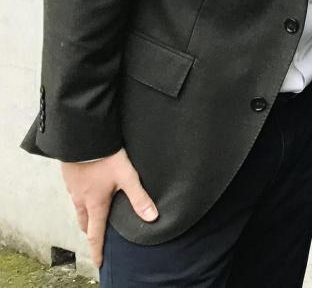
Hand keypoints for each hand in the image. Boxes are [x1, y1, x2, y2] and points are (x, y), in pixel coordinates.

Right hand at [61, 149, 158, 267]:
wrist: (82, 138)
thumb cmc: (104, 158)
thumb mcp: (127, 177)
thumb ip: (139, 198)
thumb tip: (152, 217)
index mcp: (95, 204)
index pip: (95, 234)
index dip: (97, 250)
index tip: (99, 262)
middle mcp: (81, 200)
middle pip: (86, 223)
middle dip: (92, 232)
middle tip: (99, 238)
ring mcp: (73, 189)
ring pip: (79, 209)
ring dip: (87, 216)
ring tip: (96, 217)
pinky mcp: (70, 177)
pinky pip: (76, 195)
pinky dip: (83, 200)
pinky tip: (90, 192)